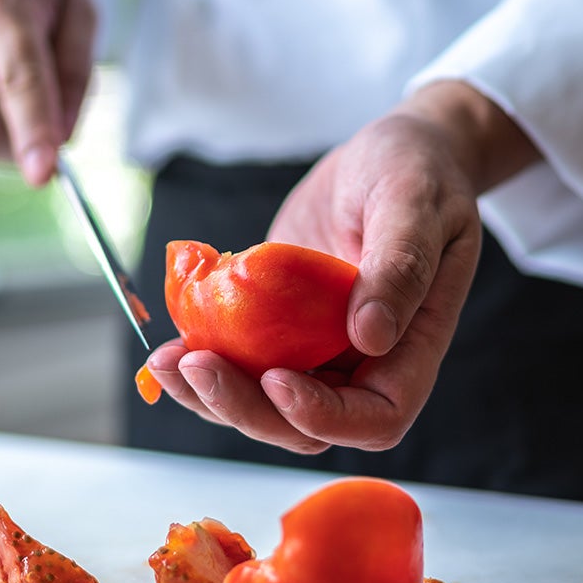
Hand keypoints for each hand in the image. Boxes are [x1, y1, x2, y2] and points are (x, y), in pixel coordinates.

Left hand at [145, 81, 537, 453]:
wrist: (385, 156)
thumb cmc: (417, 172)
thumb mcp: (415, 203)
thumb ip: (401, 266)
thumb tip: (371, 335)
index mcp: (411, 348)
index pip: (376, 417)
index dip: (324, 415)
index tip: (277, 378)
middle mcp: (363, 364)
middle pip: (305, 425)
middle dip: (247, 409)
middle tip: (197, 366)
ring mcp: (317, 352)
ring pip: (262, 407)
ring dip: (210, 396)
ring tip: (165, 361)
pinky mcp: (277, 331)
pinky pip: (240, 367)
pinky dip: (201, 364)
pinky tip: (168, 343)